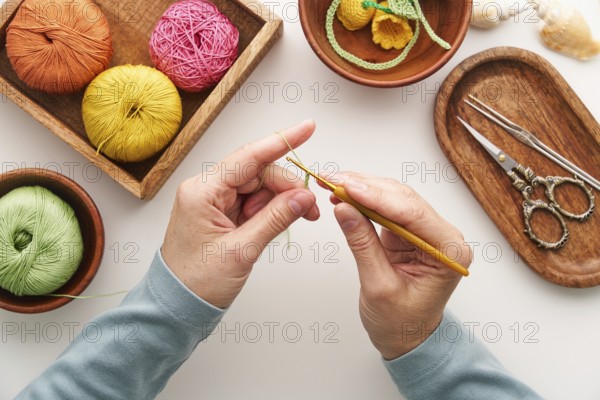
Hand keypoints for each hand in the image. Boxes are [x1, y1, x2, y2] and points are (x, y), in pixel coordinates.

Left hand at [161, 121, 319, 308]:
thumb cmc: (196, 283)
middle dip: (287, 186)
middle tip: (310, 207)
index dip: (282, 141)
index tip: (307, 128)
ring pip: (259, 186)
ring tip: (299, 218)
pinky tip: (281, 220)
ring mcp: (213, 201)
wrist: (177, 306)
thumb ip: (275, 219)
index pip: (248, 157)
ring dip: (281, 200)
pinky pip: (253, 201)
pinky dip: (270, 209)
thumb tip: (304, 197)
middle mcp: (206, 190)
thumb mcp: (241, 251)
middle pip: (258, 171)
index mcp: (202, 192)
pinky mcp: (220, 213)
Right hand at [330, 173, 470, 359]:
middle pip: (403, 199)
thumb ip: (362, 244)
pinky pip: (385, 209)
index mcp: (449, 252)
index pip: (413, 213)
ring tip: (333, 184)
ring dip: (362, 190)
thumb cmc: (402, 323)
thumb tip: (344, 209)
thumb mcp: (378, 286)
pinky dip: (363, 201)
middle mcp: (442, 237)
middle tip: (334, 180)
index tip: (349, 186)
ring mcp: (425, 232)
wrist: (406, 338)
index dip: (378, 196)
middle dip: (366, 188)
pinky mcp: (408, 232)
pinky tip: (344, 195)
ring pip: (393, 198)